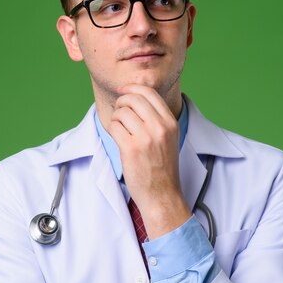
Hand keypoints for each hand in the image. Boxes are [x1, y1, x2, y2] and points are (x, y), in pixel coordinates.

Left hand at [108, 84, 191, 238]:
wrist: (162, 194)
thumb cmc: (162, 169)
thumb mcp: (168, 139)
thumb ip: (157, 119)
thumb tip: (136, 96)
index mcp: (170, 123)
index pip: (149, 92)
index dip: (132, 88)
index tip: (123, 91)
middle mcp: (160, 128)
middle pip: (133, 98)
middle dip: (121, 102)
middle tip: (118, 112)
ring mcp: (145, 138)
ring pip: (121, 111)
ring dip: (115, 118)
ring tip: (119, 129)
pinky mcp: (131, 149)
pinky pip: (114, 127)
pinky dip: (112, 129)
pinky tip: (117, 138)